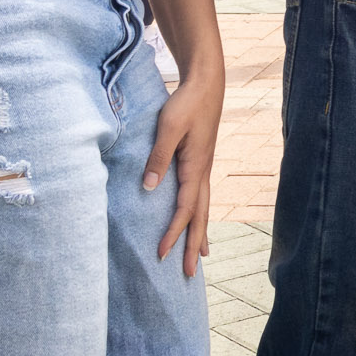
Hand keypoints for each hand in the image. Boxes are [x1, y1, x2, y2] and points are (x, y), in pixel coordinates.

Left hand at [144, 62, 221, 277]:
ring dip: (200, 233)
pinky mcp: (201, 160)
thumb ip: (158, 156)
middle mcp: (202, 171)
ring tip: (200, 255)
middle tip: (188, 273)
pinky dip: (199, 214)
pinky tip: (196, 218)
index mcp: (195, 167)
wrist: (206, 82)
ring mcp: (204, 166)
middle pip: (200, 216)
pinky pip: (201, 195)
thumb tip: (148, 187)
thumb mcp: (168, 127)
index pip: (185, 209)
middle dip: (194, 244)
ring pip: (203, 207)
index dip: (174, 233)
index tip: (162, 254)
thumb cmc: (186, 102)